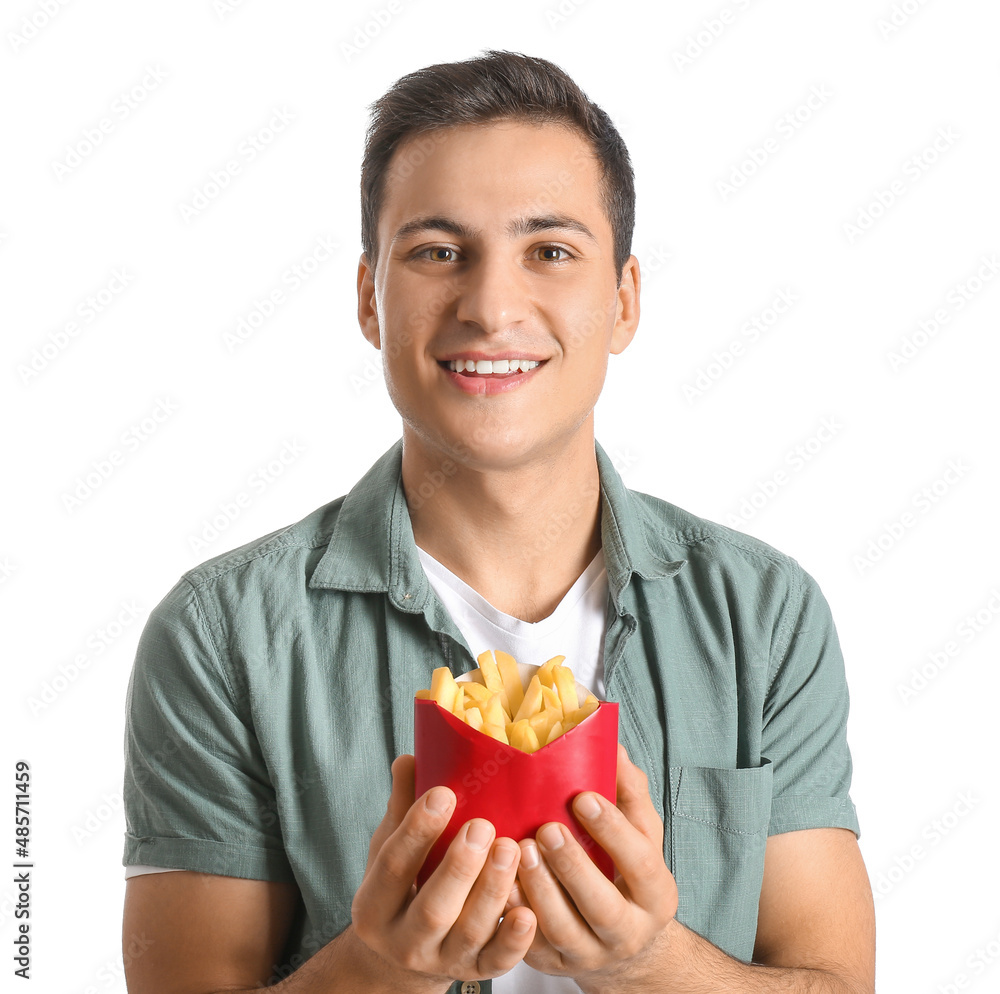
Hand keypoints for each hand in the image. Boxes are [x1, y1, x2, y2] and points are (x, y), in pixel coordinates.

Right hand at [351, 754, 536, 986]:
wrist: (406, 952)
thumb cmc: (404, 884)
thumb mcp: (390, 847)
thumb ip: (402, 805)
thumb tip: (410, 759)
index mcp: (375, 906)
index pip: (393, 866)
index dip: (417, 829)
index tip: (444, 791)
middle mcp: (404, 941)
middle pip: (432, 909)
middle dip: (459, 866)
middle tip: (483, 825)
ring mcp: (440, 961)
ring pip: (469, 933)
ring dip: (493, 891)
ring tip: (511, 849)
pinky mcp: (474, 972)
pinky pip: (496, 962)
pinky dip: (513, 940)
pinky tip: (529, 912)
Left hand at [509, 743, 677, 988]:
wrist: (623, 944)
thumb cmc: (626, 872)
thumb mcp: (640, 835)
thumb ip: (628, 793)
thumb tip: (612, 744)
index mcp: (655, 894)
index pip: (639, 862)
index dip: (612, 830)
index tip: (582, 797)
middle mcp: (627, 931)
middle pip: (601, 906)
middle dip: (572, 867)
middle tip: (544, 829)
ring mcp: (589, 954)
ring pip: (562, 931)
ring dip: (538, 890)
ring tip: (518, 850)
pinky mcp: (555, 965)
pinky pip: (530, 945)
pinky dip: (513, 914)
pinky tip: (498, 884)